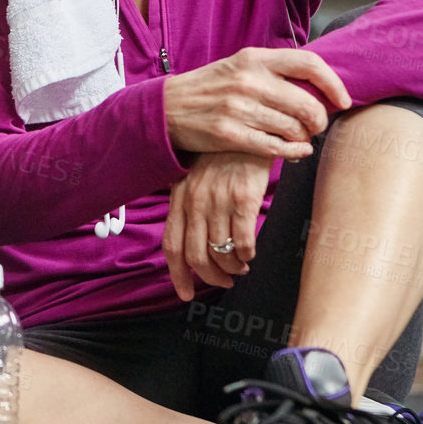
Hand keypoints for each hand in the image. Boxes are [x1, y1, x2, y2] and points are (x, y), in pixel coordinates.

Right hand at [163, 47, 349, 159]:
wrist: (166, 108)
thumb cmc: (210, 88)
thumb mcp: (239, 67)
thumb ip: (274, 71)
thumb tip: (318, 84)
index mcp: (253, 58)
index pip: (308, 64)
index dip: (333, 84)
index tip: (342, 100)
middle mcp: (247, 80)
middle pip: (306, 103)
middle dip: (320, 120)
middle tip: (318, 127)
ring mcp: (237, 108)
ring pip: (293, 128)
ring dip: (305, 138)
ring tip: (302, 139)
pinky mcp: (228, 134)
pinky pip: (275, 147)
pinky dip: (293, 152)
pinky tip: (296, 152)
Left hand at [163, 151, 273, 299]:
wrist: (247, 129)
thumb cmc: (221, 156)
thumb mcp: (194, 178)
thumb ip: (189, 206)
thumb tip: (192, 241)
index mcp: (179, 198)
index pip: (172, 246)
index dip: (178, 275)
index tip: (185, 294)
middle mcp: (195, 202)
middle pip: (196, 256)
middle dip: (211, 278)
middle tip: (224, 282)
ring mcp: (218, 201)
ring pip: (220, 253)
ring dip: (231, 269)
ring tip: (239, 268)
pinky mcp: (244, 199)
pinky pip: (243, 241)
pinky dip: (246, 255)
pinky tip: (250, 254)